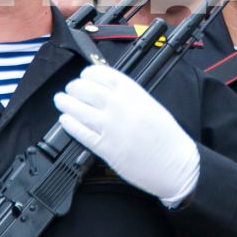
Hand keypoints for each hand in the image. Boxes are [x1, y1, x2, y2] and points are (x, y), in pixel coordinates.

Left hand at [55, 63, 199, 203]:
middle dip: (74, 87)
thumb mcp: (151, 106)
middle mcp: (119, 106)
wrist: (175, 163)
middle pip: (86, 89)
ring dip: (66, 103)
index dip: (88, 73)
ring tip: (61, 100)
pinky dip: (70, 124)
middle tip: (70, 89)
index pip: (103, 74)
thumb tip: (108, 91)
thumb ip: (130, 96)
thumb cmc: (167, 137)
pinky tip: (65, 120)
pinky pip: (80, 132)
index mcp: (133, 93)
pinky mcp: (105, 147)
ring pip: (78, 109)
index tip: (84, 75)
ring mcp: (110, 127)